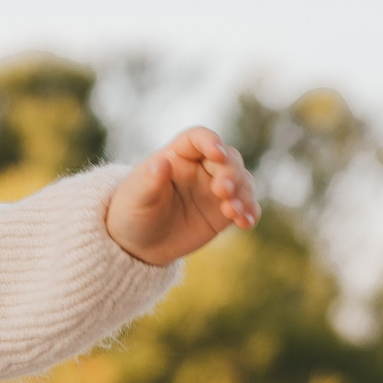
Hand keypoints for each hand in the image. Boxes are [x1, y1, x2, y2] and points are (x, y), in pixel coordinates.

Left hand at [104, 127, 259, 266]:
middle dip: (231, 172)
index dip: (210, 141)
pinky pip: (245, 206)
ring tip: (233, 212)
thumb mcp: (135, 197)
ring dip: (243, 193)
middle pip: (228, 159)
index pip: (198, 138)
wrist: (139, 244)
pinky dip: (250, 211)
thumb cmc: (133, 212)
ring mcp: (215, 189)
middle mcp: (201, 168)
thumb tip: (162, 163)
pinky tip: (246, 222)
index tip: (216, 154)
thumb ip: (149, 181)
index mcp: (178, 155)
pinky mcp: (224, 211)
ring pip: (242, 181)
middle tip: (223, 190)